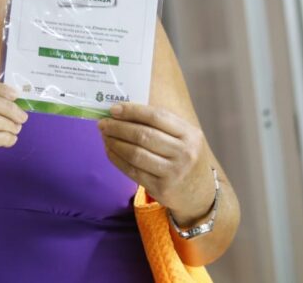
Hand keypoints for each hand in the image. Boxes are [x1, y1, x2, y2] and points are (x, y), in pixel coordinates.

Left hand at [97, 103, 215, 224]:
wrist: (200, 194)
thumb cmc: (185, 157)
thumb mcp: (183, 137)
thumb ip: (159, 124)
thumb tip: (122, 111)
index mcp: (190, 134)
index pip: (156, 116)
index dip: (132, 111)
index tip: (113, 109)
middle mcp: (184, 153)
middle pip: (143, 135)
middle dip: (118, 127)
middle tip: (103, 123)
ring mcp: (173, 172)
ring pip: (135, 153)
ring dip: (115, 143)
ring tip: (105, 136)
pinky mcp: (161, 188)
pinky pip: (133, 171)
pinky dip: (117, 159)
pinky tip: (109, 151)